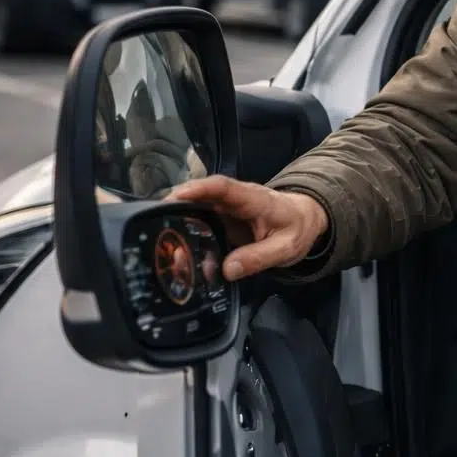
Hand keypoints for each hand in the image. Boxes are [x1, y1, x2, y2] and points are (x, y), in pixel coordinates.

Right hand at [166, 175, 328, 279]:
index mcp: (254, 199)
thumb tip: (227, 269)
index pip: (223, 187)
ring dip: (177, 219)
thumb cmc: (297, 228)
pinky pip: (200, 220)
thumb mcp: (286, 248)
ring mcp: (226, 207)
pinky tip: (173, 245)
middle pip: (202, 195)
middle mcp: (235, 198)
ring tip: (156, 237)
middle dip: (175, 205)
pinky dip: (185, 229)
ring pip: (197, 208)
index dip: (198, 189)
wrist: (304, 219)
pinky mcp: (221, 218)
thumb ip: (258, 257)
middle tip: (152, 223)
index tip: (174, 197)